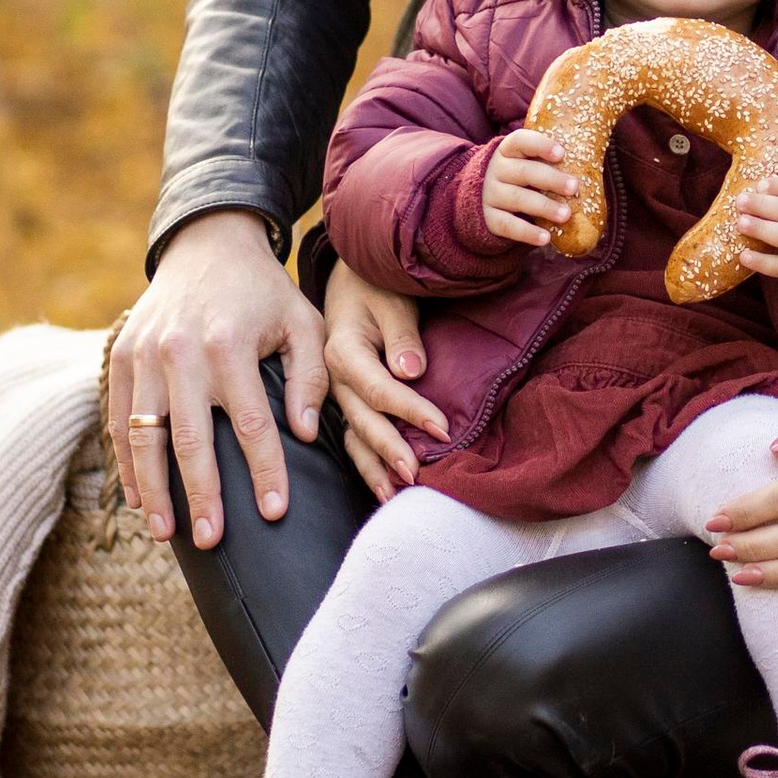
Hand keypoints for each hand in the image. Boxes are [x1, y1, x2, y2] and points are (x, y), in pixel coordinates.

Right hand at [110, 211, 324, 546]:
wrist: (207, 243)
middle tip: (211, 540)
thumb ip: (311, 375)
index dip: (264, 471)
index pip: (250, 424)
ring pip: (143, 436)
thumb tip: (304, 434)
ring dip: (154, 489)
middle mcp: (181, 353)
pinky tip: (140, 497)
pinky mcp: (120, 357)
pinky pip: (119, 420)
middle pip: (190, 439)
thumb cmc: (264, 291)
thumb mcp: (302, 321)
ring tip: (167, 532)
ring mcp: (144, 355)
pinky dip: (126, 463)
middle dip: (201, 494)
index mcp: (230, 345)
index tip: (275, 511)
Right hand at [324, 260, 445, 502]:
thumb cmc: (377, 285)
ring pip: (353, 437)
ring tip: (394, 497)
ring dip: (374, 468)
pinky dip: (367, 463)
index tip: (442, 428)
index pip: (379, 388)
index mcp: (343, 351)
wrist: (353, 281)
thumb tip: (410, 371)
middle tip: (415, 476)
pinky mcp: (347, 401)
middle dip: (389, 450)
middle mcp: (335, 379)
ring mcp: (338, 394)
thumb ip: (401, 334)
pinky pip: (353, 436)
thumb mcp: (390, 298)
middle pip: (363, 420)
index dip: (410, 410)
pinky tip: (382, 488)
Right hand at [482, 128, 578, 246]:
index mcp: (508, 150)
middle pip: (524, 171)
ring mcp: (490, 195)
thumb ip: (550, 160)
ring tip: (566, 215)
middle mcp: (496, 170)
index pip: (520, 141)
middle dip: (551, 179)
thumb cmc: (520, 176)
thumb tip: (595, 156)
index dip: (540, 145)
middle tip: (574, 187)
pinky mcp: (489, 219)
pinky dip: (528, 233)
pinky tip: (546, 238)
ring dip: (545, 207)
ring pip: (518, 199)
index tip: (561, 153)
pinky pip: (508, 226)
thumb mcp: (527, 162)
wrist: (484, 199)